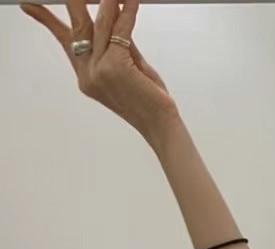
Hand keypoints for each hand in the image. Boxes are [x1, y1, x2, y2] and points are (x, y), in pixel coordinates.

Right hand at [22, 1, 177, 142]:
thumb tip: (115, 12)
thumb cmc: (148, 101)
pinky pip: (120, 32)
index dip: (45, 19)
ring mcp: (98, 71)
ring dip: (109, 4)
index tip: (28, 6)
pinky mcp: (114, 67)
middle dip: (76, 1)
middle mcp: (87, 73)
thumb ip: (118, 41)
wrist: (160, 125)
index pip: (63, 40)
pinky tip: (132, 4)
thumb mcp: (128, 66)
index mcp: (85, 74)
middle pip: (76, 25)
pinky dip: (128, 15)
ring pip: (100, 24)